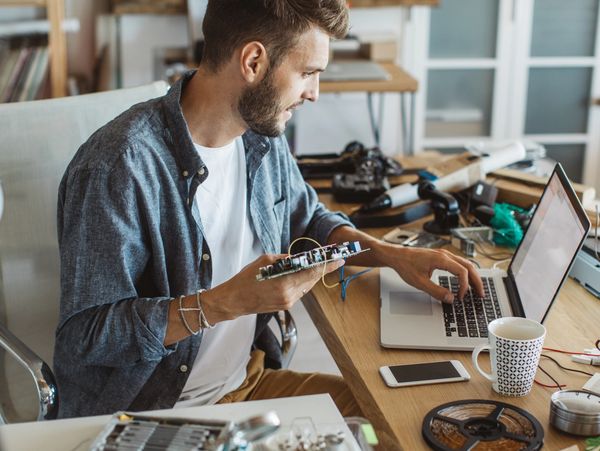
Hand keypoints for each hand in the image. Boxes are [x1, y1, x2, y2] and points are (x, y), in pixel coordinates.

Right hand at [201, 254, 344, 321]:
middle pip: (313, 280)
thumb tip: (301, 258)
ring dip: (313, 276)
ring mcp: (288, 302)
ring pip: (307, 286)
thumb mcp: (266, 260)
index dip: (327, 265)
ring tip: (321, 265)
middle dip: (323, 269)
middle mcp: (289, 294)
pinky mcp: (286, 305)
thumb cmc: (246, 278)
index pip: (312, 272)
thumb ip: (286, 259)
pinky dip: (303, 282)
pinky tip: (303, 275)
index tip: (338, 259)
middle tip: (334, 259)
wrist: (235, 300)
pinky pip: (300, 291)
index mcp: (284, 282)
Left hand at [379, 245, 483, 302]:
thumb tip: (450, 299)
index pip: (462, 272)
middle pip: (469, 266)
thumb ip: (436, 291)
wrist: (396, 255)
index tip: (461, 296)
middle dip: (476, 281)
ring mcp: (443, 254)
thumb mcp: (419, 282)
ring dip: (472, 276)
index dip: (465, 286)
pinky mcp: (440, 256)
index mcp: (441, 259)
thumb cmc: (405, 265)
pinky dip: (465, 272)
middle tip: (481, 294)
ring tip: (476, 289)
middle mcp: (445, 255)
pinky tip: (465, 280)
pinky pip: (458, 263)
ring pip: (465, 264)